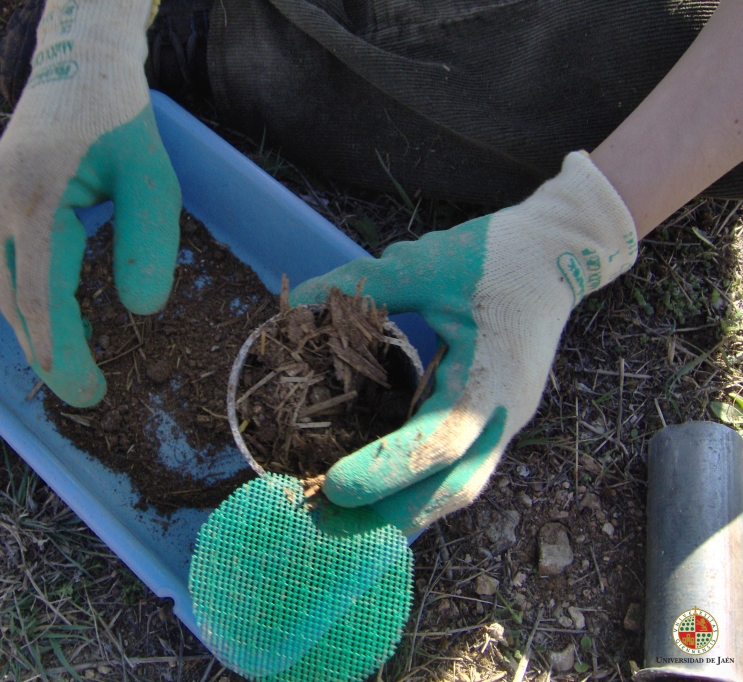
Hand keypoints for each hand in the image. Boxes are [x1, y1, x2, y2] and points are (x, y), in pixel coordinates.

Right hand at [0, 0, 180, 406]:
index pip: (41, 299)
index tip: (88, 393)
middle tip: (84, 396)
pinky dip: (25, 303)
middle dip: (47, 354)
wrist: (79, 68)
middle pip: (14, 304)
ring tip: (71, 366)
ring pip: (2, 290)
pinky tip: (54, 319)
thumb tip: (140, 311)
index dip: (63, 352)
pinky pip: (3, 269)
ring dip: (33, 332)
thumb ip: (149, 241)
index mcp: (37, 203)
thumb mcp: (153, 179)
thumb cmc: (121, 122)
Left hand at [290, 153, 637, 533]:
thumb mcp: (426, 263)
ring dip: (403, 510)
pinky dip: (417, 488)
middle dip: (390, 518)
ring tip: (342, 520)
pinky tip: (376, 490)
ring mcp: (504, 421)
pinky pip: (457, 468)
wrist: (559, 254)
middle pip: (452, 490)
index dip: (385, 470)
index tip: (331, 484)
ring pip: (457, 487)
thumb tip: (297, 303)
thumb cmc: (496, 256)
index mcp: (492, 376)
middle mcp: (503, 413)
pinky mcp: (496, 419)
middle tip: (324, 527)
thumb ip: (363, 284)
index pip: (438, 443)